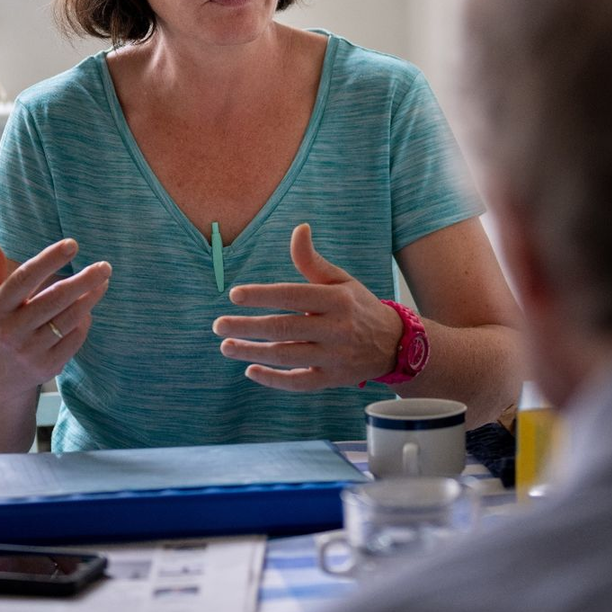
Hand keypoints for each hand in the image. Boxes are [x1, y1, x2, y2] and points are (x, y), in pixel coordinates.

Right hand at [0, 235, 110, 399]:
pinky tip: (88, 308)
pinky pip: (75, 338)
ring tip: (103, 280)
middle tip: (105, 265)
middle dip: (83, 280)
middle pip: (54, 300)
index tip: (72, 243)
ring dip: (91, 297)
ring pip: (69, 319)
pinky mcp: (48, 367)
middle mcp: (10, 332)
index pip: (23, 280)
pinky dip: (84, 321)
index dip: (48, 260)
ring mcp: (30, 352)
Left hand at [213, 223, 403, 390]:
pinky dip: (273, 380)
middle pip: (285, 328)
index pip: (294, 295)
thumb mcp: (341, 279)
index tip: (235, 295)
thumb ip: (312, 260)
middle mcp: (337, 328)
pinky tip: (250, 371)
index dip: (263, 295)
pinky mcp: (333, 380)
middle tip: (219, 325)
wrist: (393, 344)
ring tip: (226, 346)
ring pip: (287, 356)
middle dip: (248, 327)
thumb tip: (299, 228)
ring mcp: (335, 357)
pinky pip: (299, 383)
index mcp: (338, 299)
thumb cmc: (357, 305)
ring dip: (252, 352)